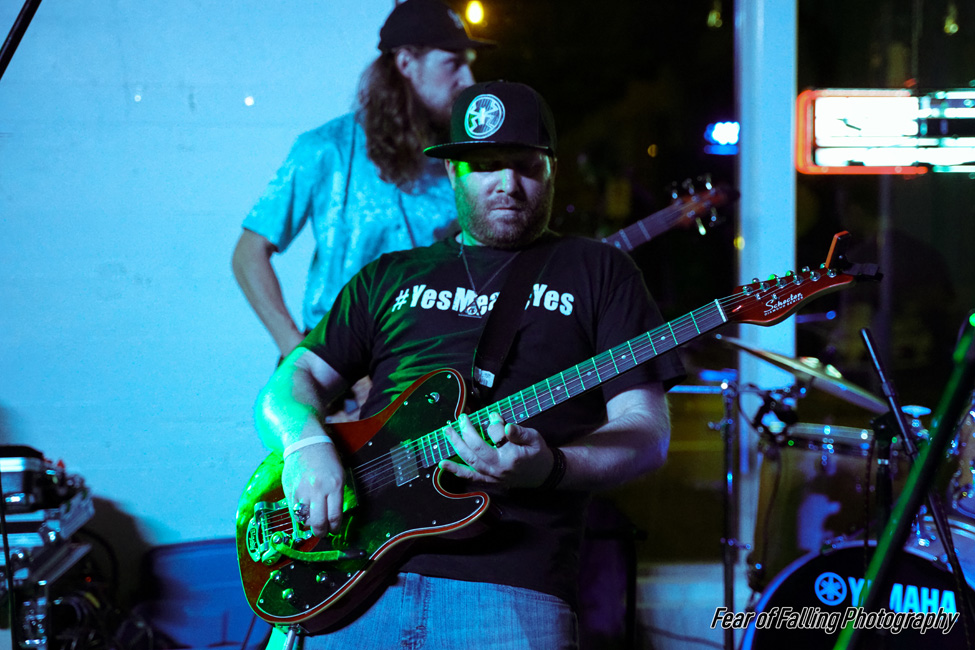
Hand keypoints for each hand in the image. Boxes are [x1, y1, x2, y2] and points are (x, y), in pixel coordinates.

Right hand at [281, 441, 344, 536]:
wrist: (306, 443)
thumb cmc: (326, 459)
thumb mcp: (339, 476)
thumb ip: (336, 497)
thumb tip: (333, 518)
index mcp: (334, 486)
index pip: (334, 516)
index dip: (334, 528)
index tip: (334, 530)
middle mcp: (318, 490)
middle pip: (318, 522)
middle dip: (321, 532)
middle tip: (323, 532)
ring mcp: (302, 491)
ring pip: (304, 519)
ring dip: (309, 524)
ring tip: (313, 521)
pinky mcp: (290, 490)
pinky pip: (294, 511)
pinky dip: (299, 515)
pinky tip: (304, 511)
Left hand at [439, 412, 554, 488]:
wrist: (544, 475)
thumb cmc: (538, 454)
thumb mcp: (534, 437)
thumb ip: (517, 431)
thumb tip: (498, 421)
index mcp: (510, 456)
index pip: (495, 435)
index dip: (493, 423)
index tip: (493, 415)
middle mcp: (498, 468)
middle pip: (475, 448)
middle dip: (465, 431)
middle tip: (460, 418)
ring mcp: (492, 476)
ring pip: (469, 461)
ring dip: (456, 445)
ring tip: (447, 431)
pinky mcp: (489, 480)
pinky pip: (470, 476)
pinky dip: (455, 470)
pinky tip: (442, 464)